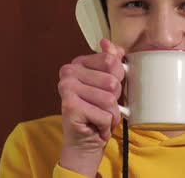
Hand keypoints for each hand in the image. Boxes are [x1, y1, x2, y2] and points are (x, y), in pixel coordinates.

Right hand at [57, 38, 125, 175]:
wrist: (85, 142)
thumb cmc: (97, 112)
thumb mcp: (108, 85)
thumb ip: (111, 61)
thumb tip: (107, 43)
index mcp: (78, 63)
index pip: (111, 61)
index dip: (117, 79)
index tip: (105, 90)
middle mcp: (68, 72)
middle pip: (112, 81)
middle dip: (114, 100)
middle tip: (101, 108)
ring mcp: (67, 88)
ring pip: (109, 99)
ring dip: (111, 115)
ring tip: (99, 118)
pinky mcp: (70, 106)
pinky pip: (105, 114)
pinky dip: (105, 125)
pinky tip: (95, 126)